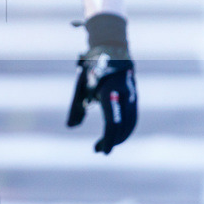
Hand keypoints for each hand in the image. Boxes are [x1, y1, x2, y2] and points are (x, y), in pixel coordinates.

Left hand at [66, 14, 136, 153]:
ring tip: (103, 144)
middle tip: (98, 150)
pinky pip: (131, 118)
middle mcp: (125, 95)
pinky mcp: (133, 99)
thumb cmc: (93, 69)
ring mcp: (132, 97)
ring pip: (130, 123)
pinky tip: (113, 134)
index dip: (107, 140)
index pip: (112, 123)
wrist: (112, 51)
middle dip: (112, 141)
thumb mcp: (81, 86)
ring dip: (119, 137)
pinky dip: (123, 129)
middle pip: (124, 126)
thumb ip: (76, 106)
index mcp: (111, 92)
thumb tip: (71, 126)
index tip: (101, 151)